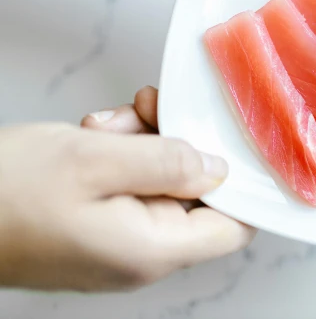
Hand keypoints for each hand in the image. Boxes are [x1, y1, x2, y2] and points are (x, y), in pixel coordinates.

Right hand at [0, 87, 254, 291]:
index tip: (230, 137)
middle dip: (177, 145)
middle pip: (196, 194)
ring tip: (104, 124)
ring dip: (142, 143)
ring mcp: (117, 242)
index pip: (234, 227)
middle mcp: (142, 254)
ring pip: (159, 182)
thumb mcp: (95, 160)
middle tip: (147, 111)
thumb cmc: (3, 192)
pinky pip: (127, 186)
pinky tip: (90, 135)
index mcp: (153, 249)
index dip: (243, 183)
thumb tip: (218, 169)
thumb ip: (167, 162)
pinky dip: (117, 154)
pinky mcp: (94, 226)